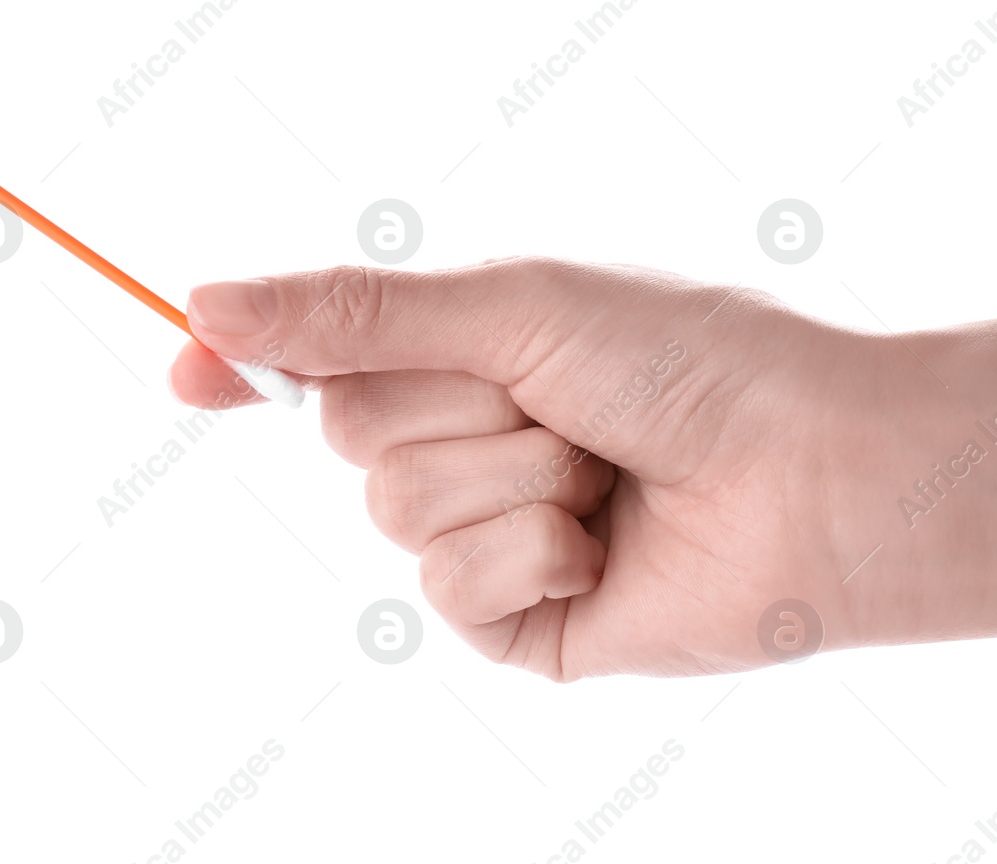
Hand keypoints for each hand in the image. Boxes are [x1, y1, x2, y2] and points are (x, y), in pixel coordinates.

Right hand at [168, 257, 893, 679]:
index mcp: (475, 353)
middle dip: (451, 403)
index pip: (328, 360)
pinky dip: (530, 549)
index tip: (183, 365)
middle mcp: (475, 443)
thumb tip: (207, 306)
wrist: (812, 474)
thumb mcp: (516, 304)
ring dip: (508, 474)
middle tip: (553, 396)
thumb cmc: (690, 362)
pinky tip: (604, 541)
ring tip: (601, 468)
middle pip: (350, 431)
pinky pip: (448, 588)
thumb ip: (361, 313)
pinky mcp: (520, 620)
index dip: (253, 361)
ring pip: (395, 509)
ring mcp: (494, 535)